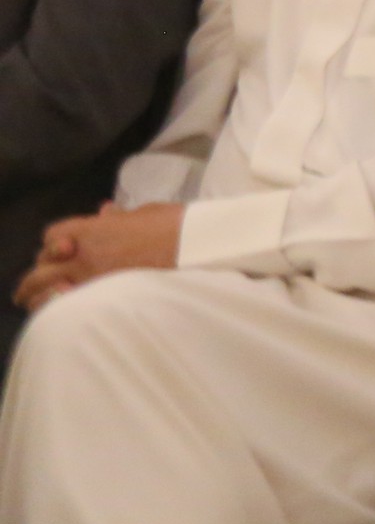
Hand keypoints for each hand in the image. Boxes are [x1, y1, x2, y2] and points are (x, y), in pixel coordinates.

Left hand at [16, 202, 182, 309]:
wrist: (194, 246)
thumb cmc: (171, 223)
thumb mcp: (143, 212)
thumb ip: (118, 216)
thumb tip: (106, 212)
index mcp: (91, 229)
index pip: (52, 236)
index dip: (54, 243)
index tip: (61, 249)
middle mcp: (84, 255)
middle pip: (41, 267)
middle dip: (35, 276)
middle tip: (30, 288)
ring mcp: (91, 278)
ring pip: (46, 291)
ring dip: (38, 296)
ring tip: (35, 303)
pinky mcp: (104, 297)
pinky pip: (66, 306)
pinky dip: (58, 308)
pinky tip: (59, 311)